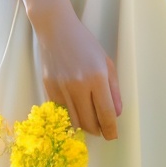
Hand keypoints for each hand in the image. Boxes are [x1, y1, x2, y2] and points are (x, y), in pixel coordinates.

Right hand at [32, 2, 122, 139]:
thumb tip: (116, 114)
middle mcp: (79, 86)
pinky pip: (61, 112)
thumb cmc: (85, 43)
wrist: (57, 30)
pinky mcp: (49, 90)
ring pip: (74, 121)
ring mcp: (62, 89)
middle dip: (98, 130)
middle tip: (103, 131)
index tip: (112, 136)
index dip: (110, 129)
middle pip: (89, 122)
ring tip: (91, 123)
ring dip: (84, 126)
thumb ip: (113, 90)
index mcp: (97, 77)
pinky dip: (70, 115)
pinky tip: (76, 110)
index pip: (106, 113)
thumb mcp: (106, 62)